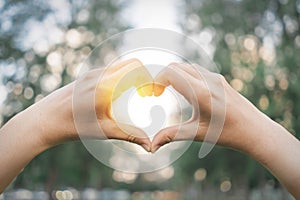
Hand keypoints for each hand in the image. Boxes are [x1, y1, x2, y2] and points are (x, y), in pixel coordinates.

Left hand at [40, 59, 152, 150]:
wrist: (44, 121)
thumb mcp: (104, 131)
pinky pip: (109, 71)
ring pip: (119, 66)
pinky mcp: (85, 76)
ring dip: (131, 76)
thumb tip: (149, 145)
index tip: (150, 93)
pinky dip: (120, 78)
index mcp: (105, 85)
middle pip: (130, 64)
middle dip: (143, 76)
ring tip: (132, 96)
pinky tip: (116, 96)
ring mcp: (91, 74)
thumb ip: (129, 134)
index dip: (148, 78)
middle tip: (144, 94)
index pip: (136, 68)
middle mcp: (98, 75)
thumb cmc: (72, 126)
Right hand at [151, 62, 266, 152]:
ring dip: (173, 75)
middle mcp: (209, 81)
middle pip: (176, 66)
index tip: (153, 94)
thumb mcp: (197, 134)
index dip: (157, 80)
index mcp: (202, 94)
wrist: (255, 130)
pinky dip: (183, 75)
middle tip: (156, 93)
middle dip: (162, 77)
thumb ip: (172, 135)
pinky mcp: (220, 79)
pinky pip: (196, 70)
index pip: (172, 73)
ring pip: (186, 67)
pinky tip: (183, 90)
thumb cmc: (228, 134)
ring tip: (166, 90)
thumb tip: (152, 145)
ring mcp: (215, 78)